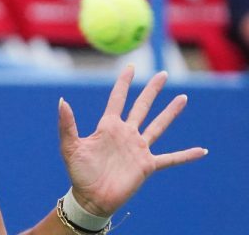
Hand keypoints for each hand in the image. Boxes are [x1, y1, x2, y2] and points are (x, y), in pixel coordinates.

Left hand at [58, 64, 206, 216]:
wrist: (91, 198)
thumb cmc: (79, 172)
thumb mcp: (70, 146)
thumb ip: (67, 124)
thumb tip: (62, 101)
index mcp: (108, 126)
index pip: (118, 99)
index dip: (124, 83)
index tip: (131, 67)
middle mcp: (126, 134)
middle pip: (142, 106)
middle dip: (152, 90)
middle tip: (163, 74)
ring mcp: (138, 148)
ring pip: (158, 126)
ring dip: (171, 113)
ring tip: (183, 98)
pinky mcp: (147, 165)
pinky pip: (171, 158)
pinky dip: (186, 155)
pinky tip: (201, 151)